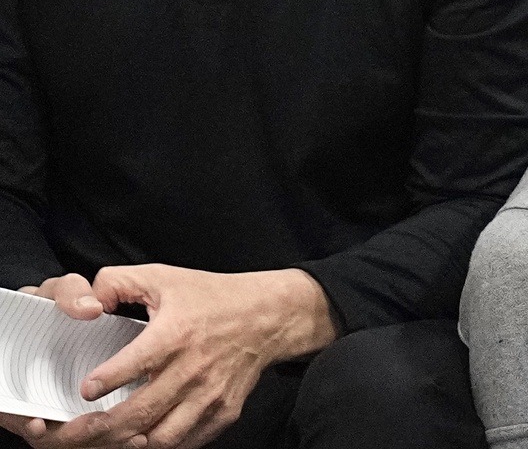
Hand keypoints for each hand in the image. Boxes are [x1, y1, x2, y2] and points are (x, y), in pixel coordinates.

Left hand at [0, 267, 332, 447]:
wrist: (271, 315)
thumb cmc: (214, 297)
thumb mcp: (165, 277)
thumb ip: (118, 282)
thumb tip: (86, 300)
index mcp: (177, 334)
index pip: (136, 364)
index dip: (106, 381)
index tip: (85, 391)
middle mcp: (194, 369)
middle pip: (140, 413)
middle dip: (100, 429)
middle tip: (73, 432)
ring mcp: (210, 396)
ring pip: (160, 437)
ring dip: (128, 443)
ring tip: (104, 442)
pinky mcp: (223, 412)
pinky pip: (186, 442)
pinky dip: (160, 446)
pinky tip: (140, 441)